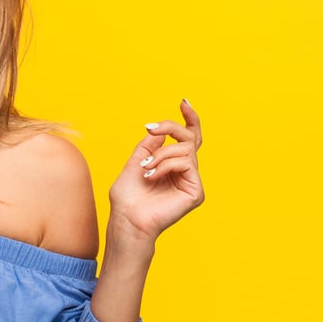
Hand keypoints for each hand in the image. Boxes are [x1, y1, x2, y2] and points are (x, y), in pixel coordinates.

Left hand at [107, 100, 204, 244]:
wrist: (126, 219)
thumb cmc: (127, 197)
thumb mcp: (136, 162)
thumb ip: (150, 146)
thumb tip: (162, 132)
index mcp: (173, 165)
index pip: (187, 138)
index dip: (190, 119)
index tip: (183, 102)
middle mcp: (185, 172)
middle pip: (190, 138)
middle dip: (170, 127)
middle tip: (150, 129)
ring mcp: (192, 182)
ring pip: (184, 149)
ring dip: (159, 155)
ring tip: (144, 169)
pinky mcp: (196, 192)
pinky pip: (184, 164)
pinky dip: (165, 165)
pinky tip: (151, 176)